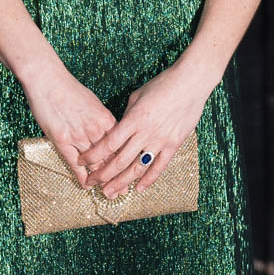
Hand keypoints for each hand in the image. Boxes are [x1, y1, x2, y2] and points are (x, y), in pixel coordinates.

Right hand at [21, 67, 116, 187]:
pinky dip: (82, 175)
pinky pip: (75, 163)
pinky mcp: (62, 140)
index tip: (132, 170)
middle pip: (110, 156)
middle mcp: (95, 128)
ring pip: (94, 162)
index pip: (120, 144)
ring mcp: (78, 135)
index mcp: (105, 118)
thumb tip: (109, 130)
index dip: (127, 159)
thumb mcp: (93, 103)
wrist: (49, 81)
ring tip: (108, 192)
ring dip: (101, 179)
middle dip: (118, 175)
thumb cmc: (70, 90)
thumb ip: (101, 119)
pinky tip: (86, 185)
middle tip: (124, 189)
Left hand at [79, 59, 209, 197]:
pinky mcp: (174, 144)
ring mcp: (160, 140)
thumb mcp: (138, 96)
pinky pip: (159, 167)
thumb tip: (119, 129)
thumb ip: (127, 115)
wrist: (190, 82)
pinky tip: (138, 188)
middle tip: (91, 182)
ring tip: (109, 192)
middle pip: (119, 160)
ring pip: (137, 168)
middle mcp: (145, 133)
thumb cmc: (163, 84)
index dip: (94, 155)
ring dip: (121, 182)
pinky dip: (148, 180)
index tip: (82, 161)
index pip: (108, 143)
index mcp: (134, 119)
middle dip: (102, 174)